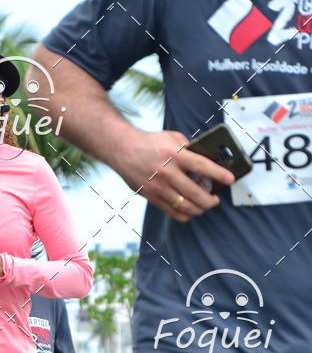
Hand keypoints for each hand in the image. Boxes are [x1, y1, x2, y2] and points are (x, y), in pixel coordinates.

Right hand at [115, 129, 234, 222]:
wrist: (123, 150)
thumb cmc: (150, 143)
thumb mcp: (172, 138)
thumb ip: (189, 149)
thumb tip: (205, 163)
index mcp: (174, 154)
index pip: (202, 166)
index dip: (219, 174)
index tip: (230, 179)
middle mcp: (167, 172)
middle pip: (195, 193)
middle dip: (210, 200)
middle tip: (216, 200)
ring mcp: (158, 187)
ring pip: (185, 206)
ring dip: (199, 209)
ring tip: (204, 206)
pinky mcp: (151, 196)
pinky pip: (172, 212)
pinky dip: (185, 215)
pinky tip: (191, 211)